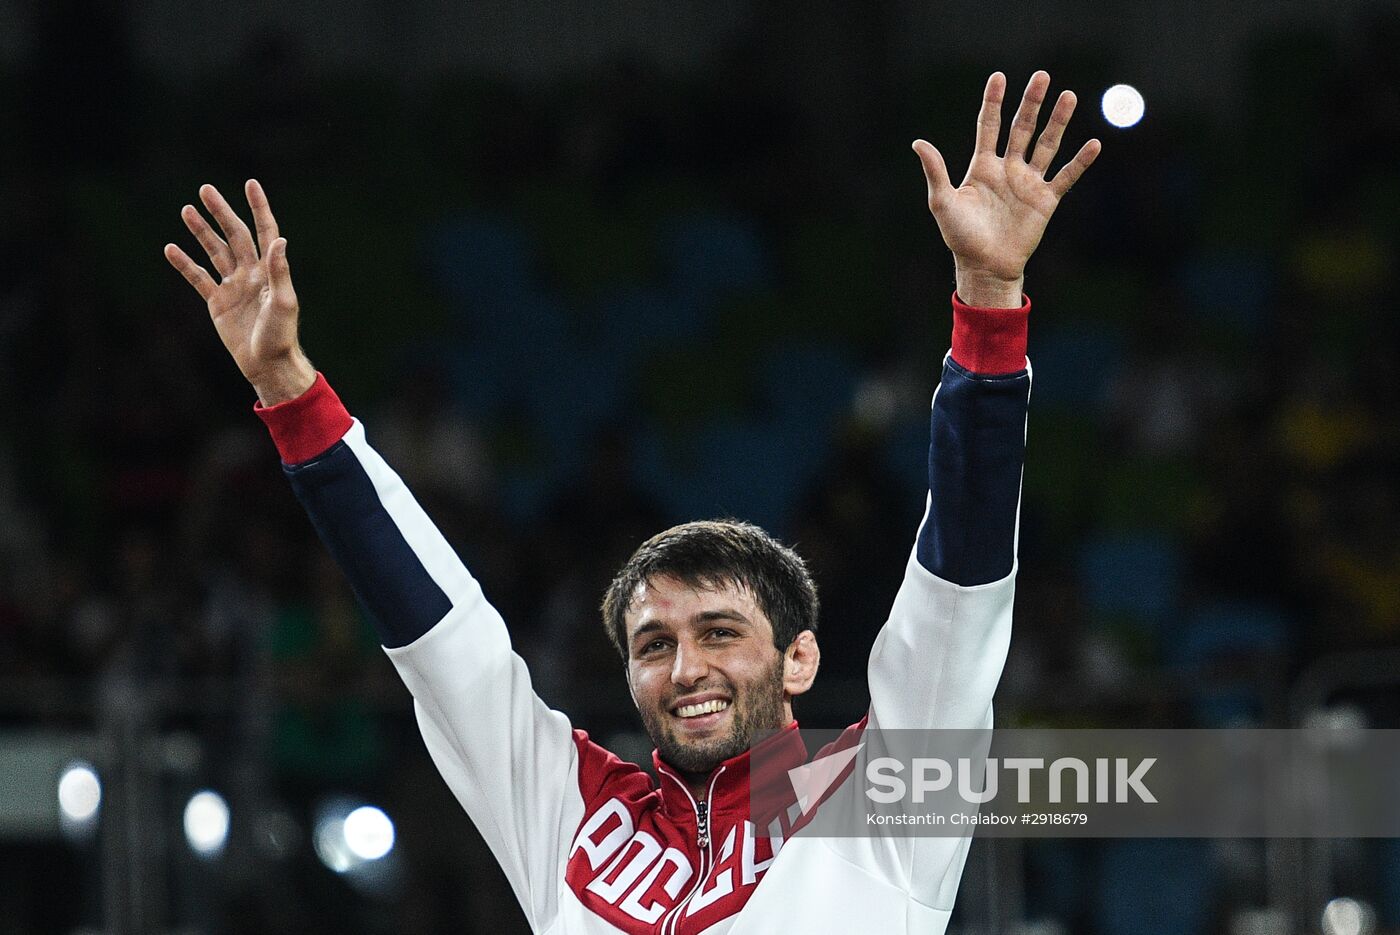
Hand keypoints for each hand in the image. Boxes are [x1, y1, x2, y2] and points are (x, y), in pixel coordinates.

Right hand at [164, 180, 314, 405]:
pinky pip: (198, 278)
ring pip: (214, 252)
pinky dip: (185, 264)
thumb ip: (279, 271)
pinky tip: (171, 248)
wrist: (266, 363)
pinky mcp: (218, 302)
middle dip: (220, 212)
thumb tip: (279, 240)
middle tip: (205, 189)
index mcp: (269, 271)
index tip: (251, 184)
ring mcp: (233, 286)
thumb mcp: (283, 302)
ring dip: (201, 232)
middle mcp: (251, 273)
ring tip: (186, 210)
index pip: (264, 231)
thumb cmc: (280, 335)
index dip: (258, 208)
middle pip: (234, 235)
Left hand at [912, 71, 1100, 306]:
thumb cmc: (960, 236)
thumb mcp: (943, 202)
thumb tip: (918, 142)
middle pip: (1022, 128)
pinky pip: (1066, 176)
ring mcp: (1028, 182)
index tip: (999, 77)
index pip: (989, 126)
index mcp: (982, 166)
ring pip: (1047, 145)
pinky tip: (1094, 144)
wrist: (984, 266)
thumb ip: (935, 171)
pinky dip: (1080, 162)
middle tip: (1042, 76)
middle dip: (1031, 103)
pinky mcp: (1045, 200)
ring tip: (1069, 96)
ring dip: (1058, 122)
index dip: (993, 102)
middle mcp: (1008, 169)